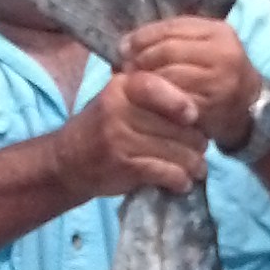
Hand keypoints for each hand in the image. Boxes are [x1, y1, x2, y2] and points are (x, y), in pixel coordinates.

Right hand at [67, 65, 207, 197]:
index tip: (193, 116)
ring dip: (192, 164)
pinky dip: (178, 180)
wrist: (67, 160)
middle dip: (195, 141)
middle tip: (202, 149)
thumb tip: (200, 110)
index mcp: (122, 87)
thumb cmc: (103, 128)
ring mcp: (119, 137)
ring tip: (198, 169)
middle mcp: (119, 109)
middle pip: (173, 124)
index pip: (157, 87)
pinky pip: (163, 171)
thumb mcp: (120, 101)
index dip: (180, 102)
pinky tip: (182, 183)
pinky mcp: (122, 164)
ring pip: (173, 150)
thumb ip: (152, 98)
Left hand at [124, 17, 261, 150]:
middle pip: (168, 50)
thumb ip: (172, 38)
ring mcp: (219, 80)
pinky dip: (157, 97)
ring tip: (134, 82)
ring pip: (169, 74)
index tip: (123, 47)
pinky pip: (174, 98)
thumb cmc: (216, 72)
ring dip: (146, 79)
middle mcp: (223, 52)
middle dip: (141, 58)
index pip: (170, 27)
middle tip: (126, 67)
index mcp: (218, 31)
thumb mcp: (202, 46)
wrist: (248, 105)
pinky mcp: (212, 104)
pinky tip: (149, 98)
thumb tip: (126, 43)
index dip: (142, 36)